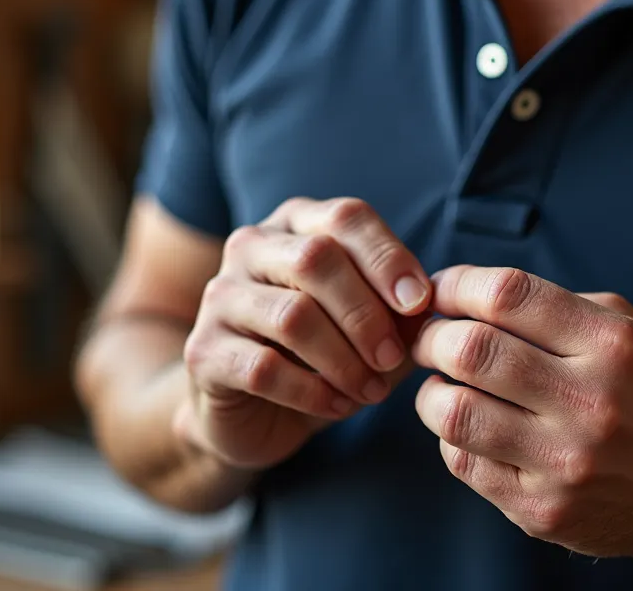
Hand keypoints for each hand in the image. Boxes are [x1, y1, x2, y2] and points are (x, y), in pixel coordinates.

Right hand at [177, 197, 431, 469]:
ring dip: (344, 360)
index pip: (345, 217)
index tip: (419, 303)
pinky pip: (265, 368)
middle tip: (393, 358)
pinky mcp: (202, 351)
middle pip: (317, 258)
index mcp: (296, 224)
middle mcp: (250, 247)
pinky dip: (313, 392)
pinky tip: (337, 407)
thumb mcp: (367, 327)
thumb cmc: (319, 357)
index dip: (387, 258)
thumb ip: (398, 311)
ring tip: (370, 391)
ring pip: (293, 316)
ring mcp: (219, 296)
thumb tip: (429, 307)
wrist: (250, 413)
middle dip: (367, 314)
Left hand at [412, 266, 632, 564]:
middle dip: (432, 338)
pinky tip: (470, 429)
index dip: (456, 286)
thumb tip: (462, 290)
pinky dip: (452, 439)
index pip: (508, 295)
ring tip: (442, 386)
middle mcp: (591, 401)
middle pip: (472, 351)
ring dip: (431, 393)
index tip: (440, 292)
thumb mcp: (626, 332)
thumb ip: (553, 306)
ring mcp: (565, 461)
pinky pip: (464, 462)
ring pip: (456, 413)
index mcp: (611, 345)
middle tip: (428, 341)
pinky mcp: (542, 508)